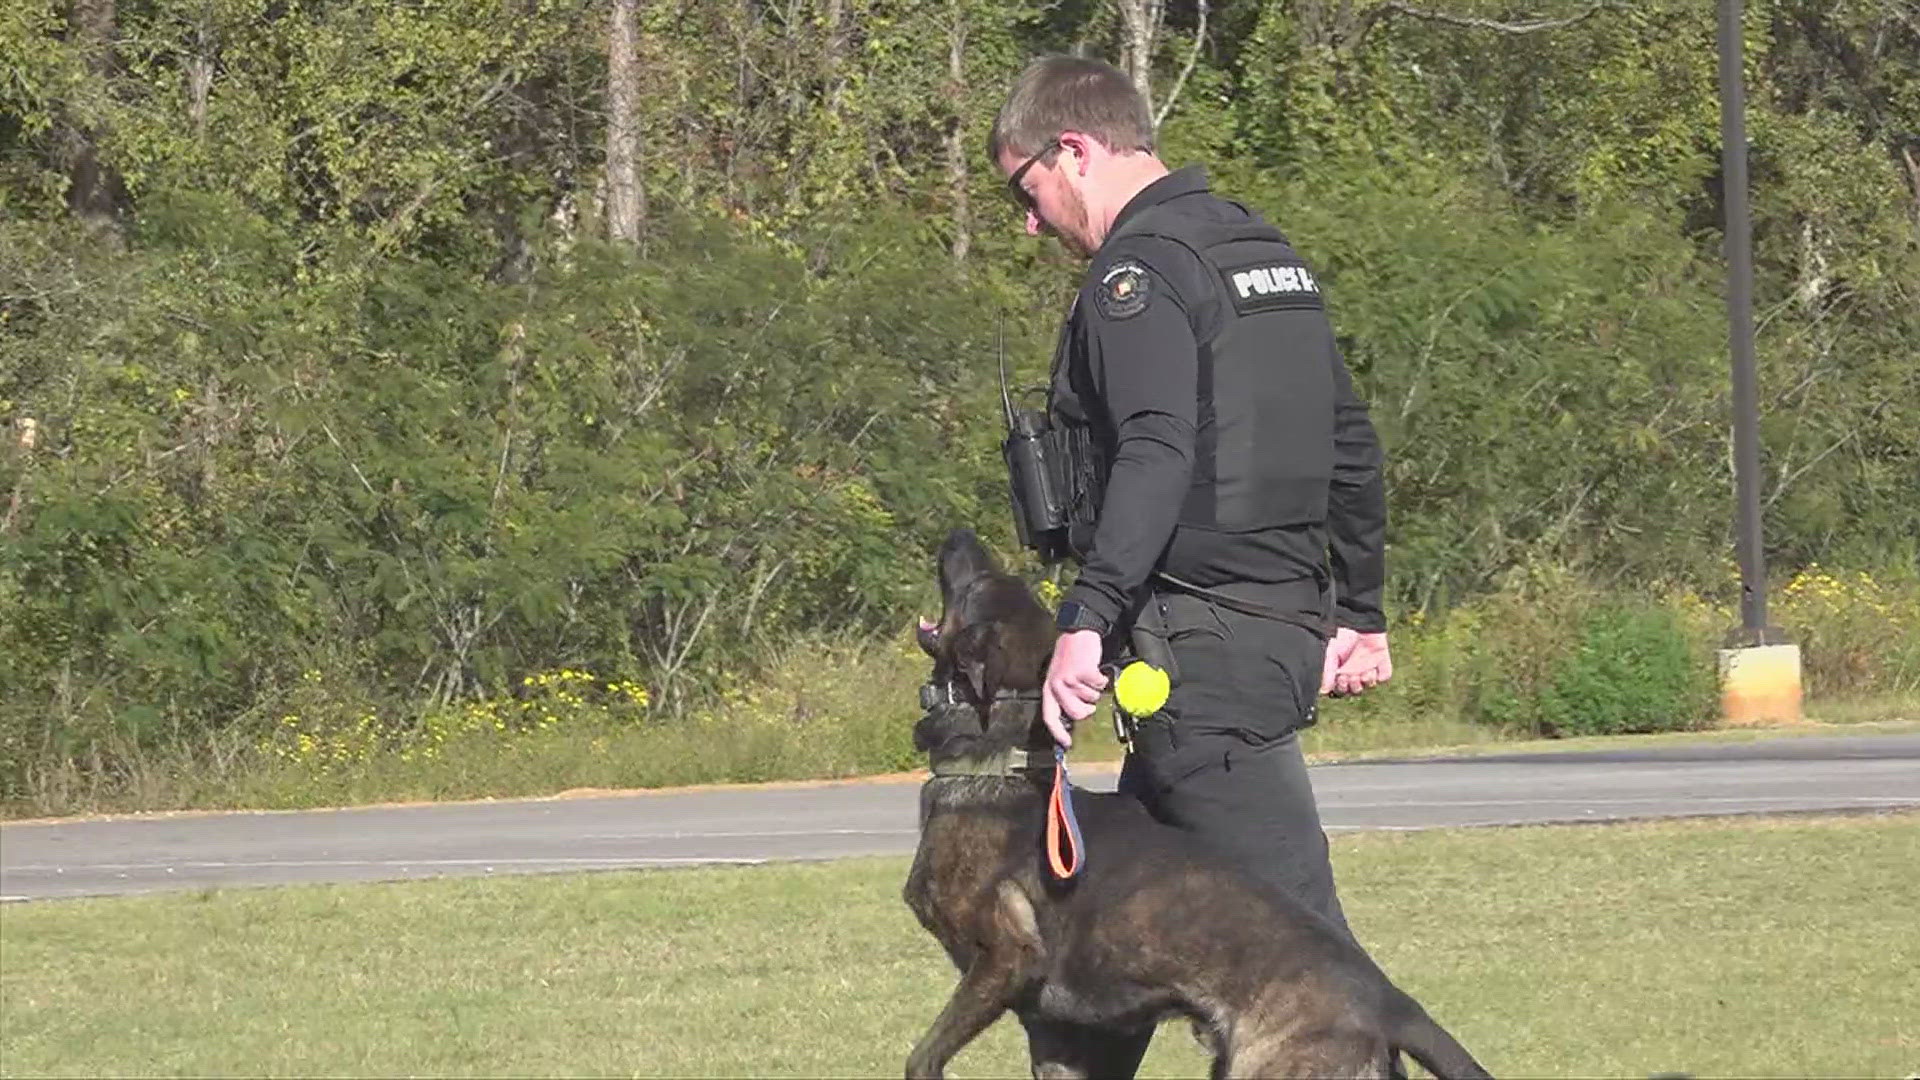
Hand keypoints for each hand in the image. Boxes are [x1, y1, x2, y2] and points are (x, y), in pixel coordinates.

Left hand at [1042, 629, 1107, 747]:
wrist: (1078, 632)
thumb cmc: (1071, 655)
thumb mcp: (1060, 675)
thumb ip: (1064, 695)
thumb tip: (1076, 716)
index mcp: (1049, 688)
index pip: (1050, 716)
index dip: (1058, 733)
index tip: (1067, 744)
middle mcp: (1057, 685)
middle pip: (1076, 713)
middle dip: (1087, 709)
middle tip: (1090, 700)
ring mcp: (1069, 679)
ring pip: (1091, 699)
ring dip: (1095, 690)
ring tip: (1089, 678)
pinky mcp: (1083, 672)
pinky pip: (1099, 686)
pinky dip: (1102, 680)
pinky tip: (1096, 671)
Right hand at [1320, 628, 1391, 696]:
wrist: (1356, 620)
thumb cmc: (1340, 636)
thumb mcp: (1329, 653)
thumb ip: (1326, 672)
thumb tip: (1324, 691)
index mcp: (1340, 672)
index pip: (1340, 690)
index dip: (1340, 689)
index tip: (1339, 679)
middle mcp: (1355, 673)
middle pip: (1354, 690)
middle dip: (1352, 686)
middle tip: (1349, 676)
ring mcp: (1369, 668)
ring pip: (1369, 686)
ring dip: (1365, 682)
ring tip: (1361, 673)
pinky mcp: (1381, 662)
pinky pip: (1383, 676)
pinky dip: (1378, 675)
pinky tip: (1372, 668)